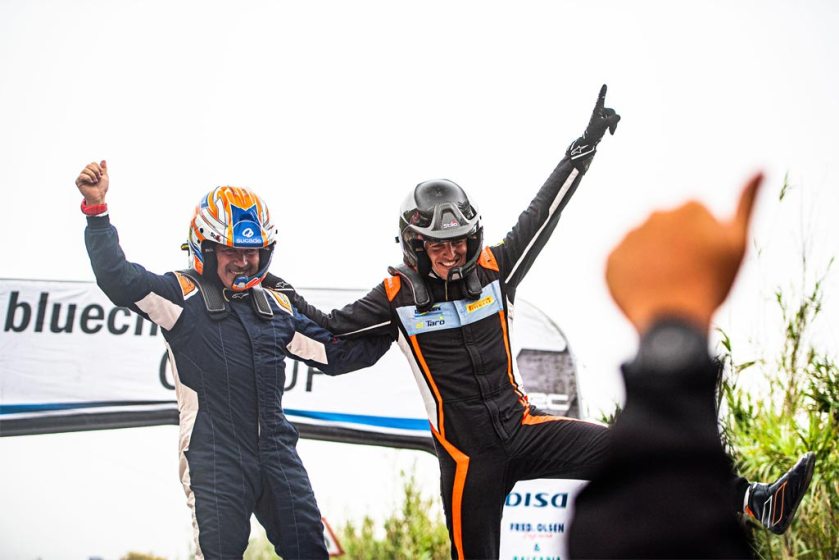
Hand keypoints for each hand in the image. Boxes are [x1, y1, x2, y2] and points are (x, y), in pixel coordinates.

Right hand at [75, 160, 108, 204]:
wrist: (99, 196)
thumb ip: (103, 168)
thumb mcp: (105, 176)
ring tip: (95, 181)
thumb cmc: (102, 188)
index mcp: (91, 171)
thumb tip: (103, 160)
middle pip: (89, 165)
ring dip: (93, 175)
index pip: (93, 163)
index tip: (101, 175)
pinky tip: (91, 182)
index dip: (98, 168)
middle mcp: (85, 173)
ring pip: (85, 169)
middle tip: (98, 178)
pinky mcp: (78, 182)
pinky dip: (89, 178)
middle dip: (96, 171)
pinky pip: (82, 175)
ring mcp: (81, 177)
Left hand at [567, 84, 620, 161]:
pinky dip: (614, 127)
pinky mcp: (605, 122)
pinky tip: (611, 134)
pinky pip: (614, 121)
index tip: (604, 84)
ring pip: (614, 117)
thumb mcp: (603, 125)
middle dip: (613, 119)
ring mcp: (603, 117)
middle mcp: (600, 112)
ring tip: (611, 132)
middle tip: (609, 127)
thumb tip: (619, 117)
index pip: (600, 99)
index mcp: (597, 110)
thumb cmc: (593, 132)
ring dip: (614, 124)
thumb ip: (611, 120)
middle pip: (612, 111)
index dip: (603, 92)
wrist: (590, 142)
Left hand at [605, 173, 762, 333]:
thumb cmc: (711, 283)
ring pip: (646, 248)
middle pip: (668, 231)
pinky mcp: (611, 258)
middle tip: (686, 275)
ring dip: (653, 261)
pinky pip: (624, 264)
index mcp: (689, 207)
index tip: (705, 262)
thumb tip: (760, 168)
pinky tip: (647, 290)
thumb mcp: (737, 243)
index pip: (695, 220)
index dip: (703, 243)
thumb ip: (747, 204)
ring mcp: (631, 235)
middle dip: (676, 248)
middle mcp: (655, 214)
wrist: (672, 320)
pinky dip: (633, 276)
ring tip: (667, 285)